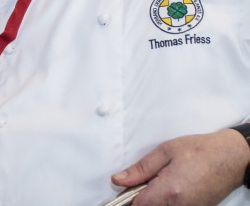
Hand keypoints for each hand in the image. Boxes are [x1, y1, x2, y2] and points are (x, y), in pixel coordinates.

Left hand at [111, 129, 249, 204]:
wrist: (232, 157)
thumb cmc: (201, 150)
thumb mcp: (165, 151)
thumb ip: (140, 169)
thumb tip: (118, 180)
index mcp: (169, 191)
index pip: (137, 205)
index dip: (127, 197)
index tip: (124, 187)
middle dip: (140, 198)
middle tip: (143, 180)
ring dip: (154, 199)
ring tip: (161, 180)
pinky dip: (166, 200)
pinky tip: (171, 186)